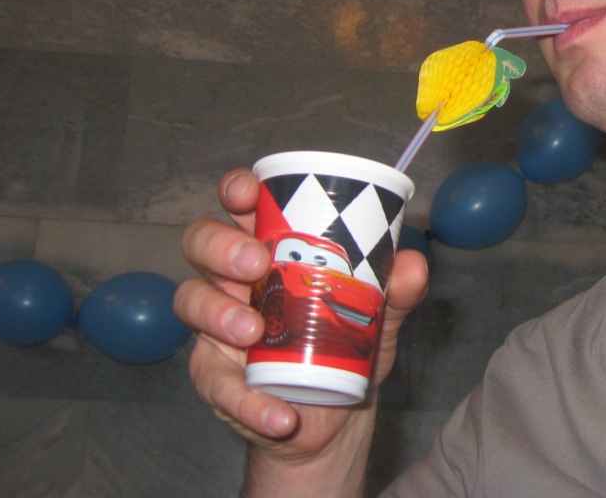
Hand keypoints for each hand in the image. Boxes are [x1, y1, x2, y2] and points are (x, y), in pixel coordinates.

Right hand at [174, 169, 429, 487]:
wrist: (338, 411)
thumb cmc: (347, 340)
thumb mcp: (379, 314)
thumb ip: (396, 290)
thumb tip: (413, 264)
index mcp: (270, 245)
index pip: (240, 205)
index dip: (235, 191)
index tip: (247, 193)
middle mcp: (234, 278)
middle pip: (201, 243)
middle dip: (220, 246)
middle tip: (255, 263)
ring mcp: (217, 326)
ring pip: (191, 301)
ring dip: (218, 313)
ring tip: (253, 332)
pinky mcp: (216, 378)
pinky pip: (216, 385)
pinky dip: (246, 402)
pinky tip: (279, 415)